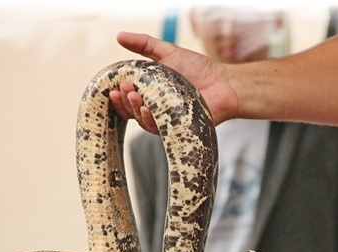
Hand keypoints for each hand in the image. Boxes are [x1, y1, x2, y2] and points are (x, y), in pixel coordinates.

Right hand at [111, 31, 237, 134]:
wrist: (224, 83)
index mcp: (151, 94)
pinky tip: (147, 109)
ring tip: (133, 96)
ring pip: (143, 121)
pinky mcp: (177, 130)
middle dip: (124, 102)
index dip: (118, 96)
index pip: (127, 99)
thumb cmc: (198, 69)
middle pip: (132, 112)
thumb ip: (144, 45)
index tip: (113, 86)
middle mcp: (156, 110)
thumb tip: (119, 36)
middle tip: (123, 90)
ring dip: (134, 110)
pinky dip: (151, 120)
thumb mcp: (168, 53)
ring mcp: (166, 121)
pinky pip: (160, 129)